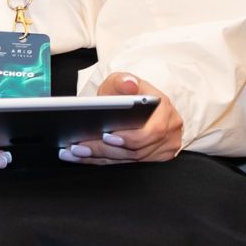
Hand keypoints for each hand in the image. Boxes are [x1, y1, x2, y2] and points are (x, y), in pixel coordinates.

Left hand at [60, 73, 182, 164]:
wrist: (136, 104)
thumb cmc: (128, 92)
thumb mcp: (122, 81)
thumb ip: (123, 81)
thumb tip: (129, 84)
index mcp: (165, 110)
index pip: (153, 130)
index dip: (130, 137)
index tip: (105, 136)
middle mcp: (170, 130)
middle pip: (138, 150)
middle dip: (105, 149)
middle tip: (79, 147)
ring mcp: (166, 147)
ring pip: (131, 160)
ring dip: (100, 158)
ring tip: (75, 152)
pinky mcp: (157, 158)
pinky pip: (129, 164)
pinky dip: (105, 161)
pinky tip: (84, 158)